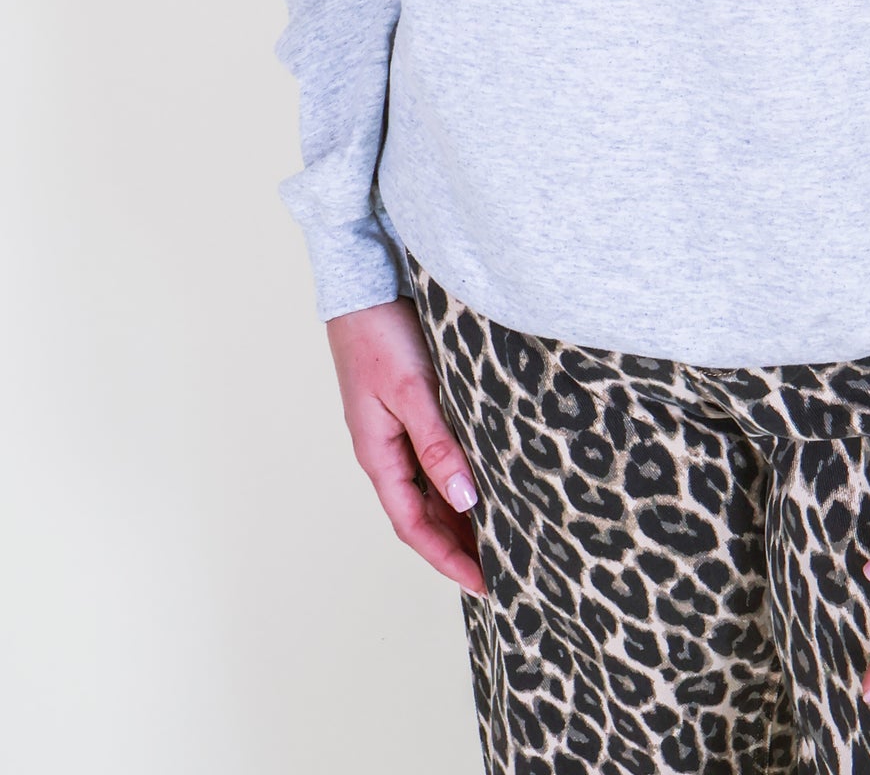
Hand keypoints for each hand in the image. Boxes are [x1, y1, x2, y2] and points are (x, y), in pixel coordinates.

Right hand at [326, 296, 486, 594]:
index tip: (484, 585)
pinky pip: (439, 457)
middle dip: (459, 545)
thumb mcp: (411, 391)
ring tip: (504, 533)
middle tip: (504, 568)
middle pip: (425, 514)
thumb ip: (436, 444)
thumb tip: (464, 500)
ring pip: (433, 488)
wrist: (365, 284)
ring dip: (463, 514)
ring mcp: (399, 431)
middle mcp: (388, 450)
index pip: (414, 527)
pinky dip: (461, 477)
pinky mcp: (415, 408)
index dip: (448, 559)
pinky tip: (488, 480)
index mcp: (378, 455)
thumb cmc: (380, 335)